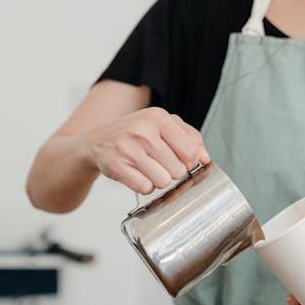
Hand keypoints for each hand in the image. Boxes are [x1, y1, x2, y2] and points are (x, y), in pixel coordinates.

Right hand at [82, 107, 210, 193]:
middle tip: (159, 164)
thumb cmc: (135, 133)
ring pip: (162, 181)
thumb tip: (206, 159)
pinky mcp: (116, 165)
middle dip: (172, 172)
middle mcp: (143, 131)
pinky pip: (144, 188)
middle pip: (177, 170)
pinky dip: (144, 186)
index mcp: (159, 117)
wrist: (98, 140)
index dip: (189, 162)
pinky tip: (137, 175)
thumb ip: (190, 138)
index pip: (190, 152)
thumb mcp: (163, 126)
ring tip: (148, 169)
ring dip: (158, 180)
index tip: (180, 161)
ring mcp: (128, 148)